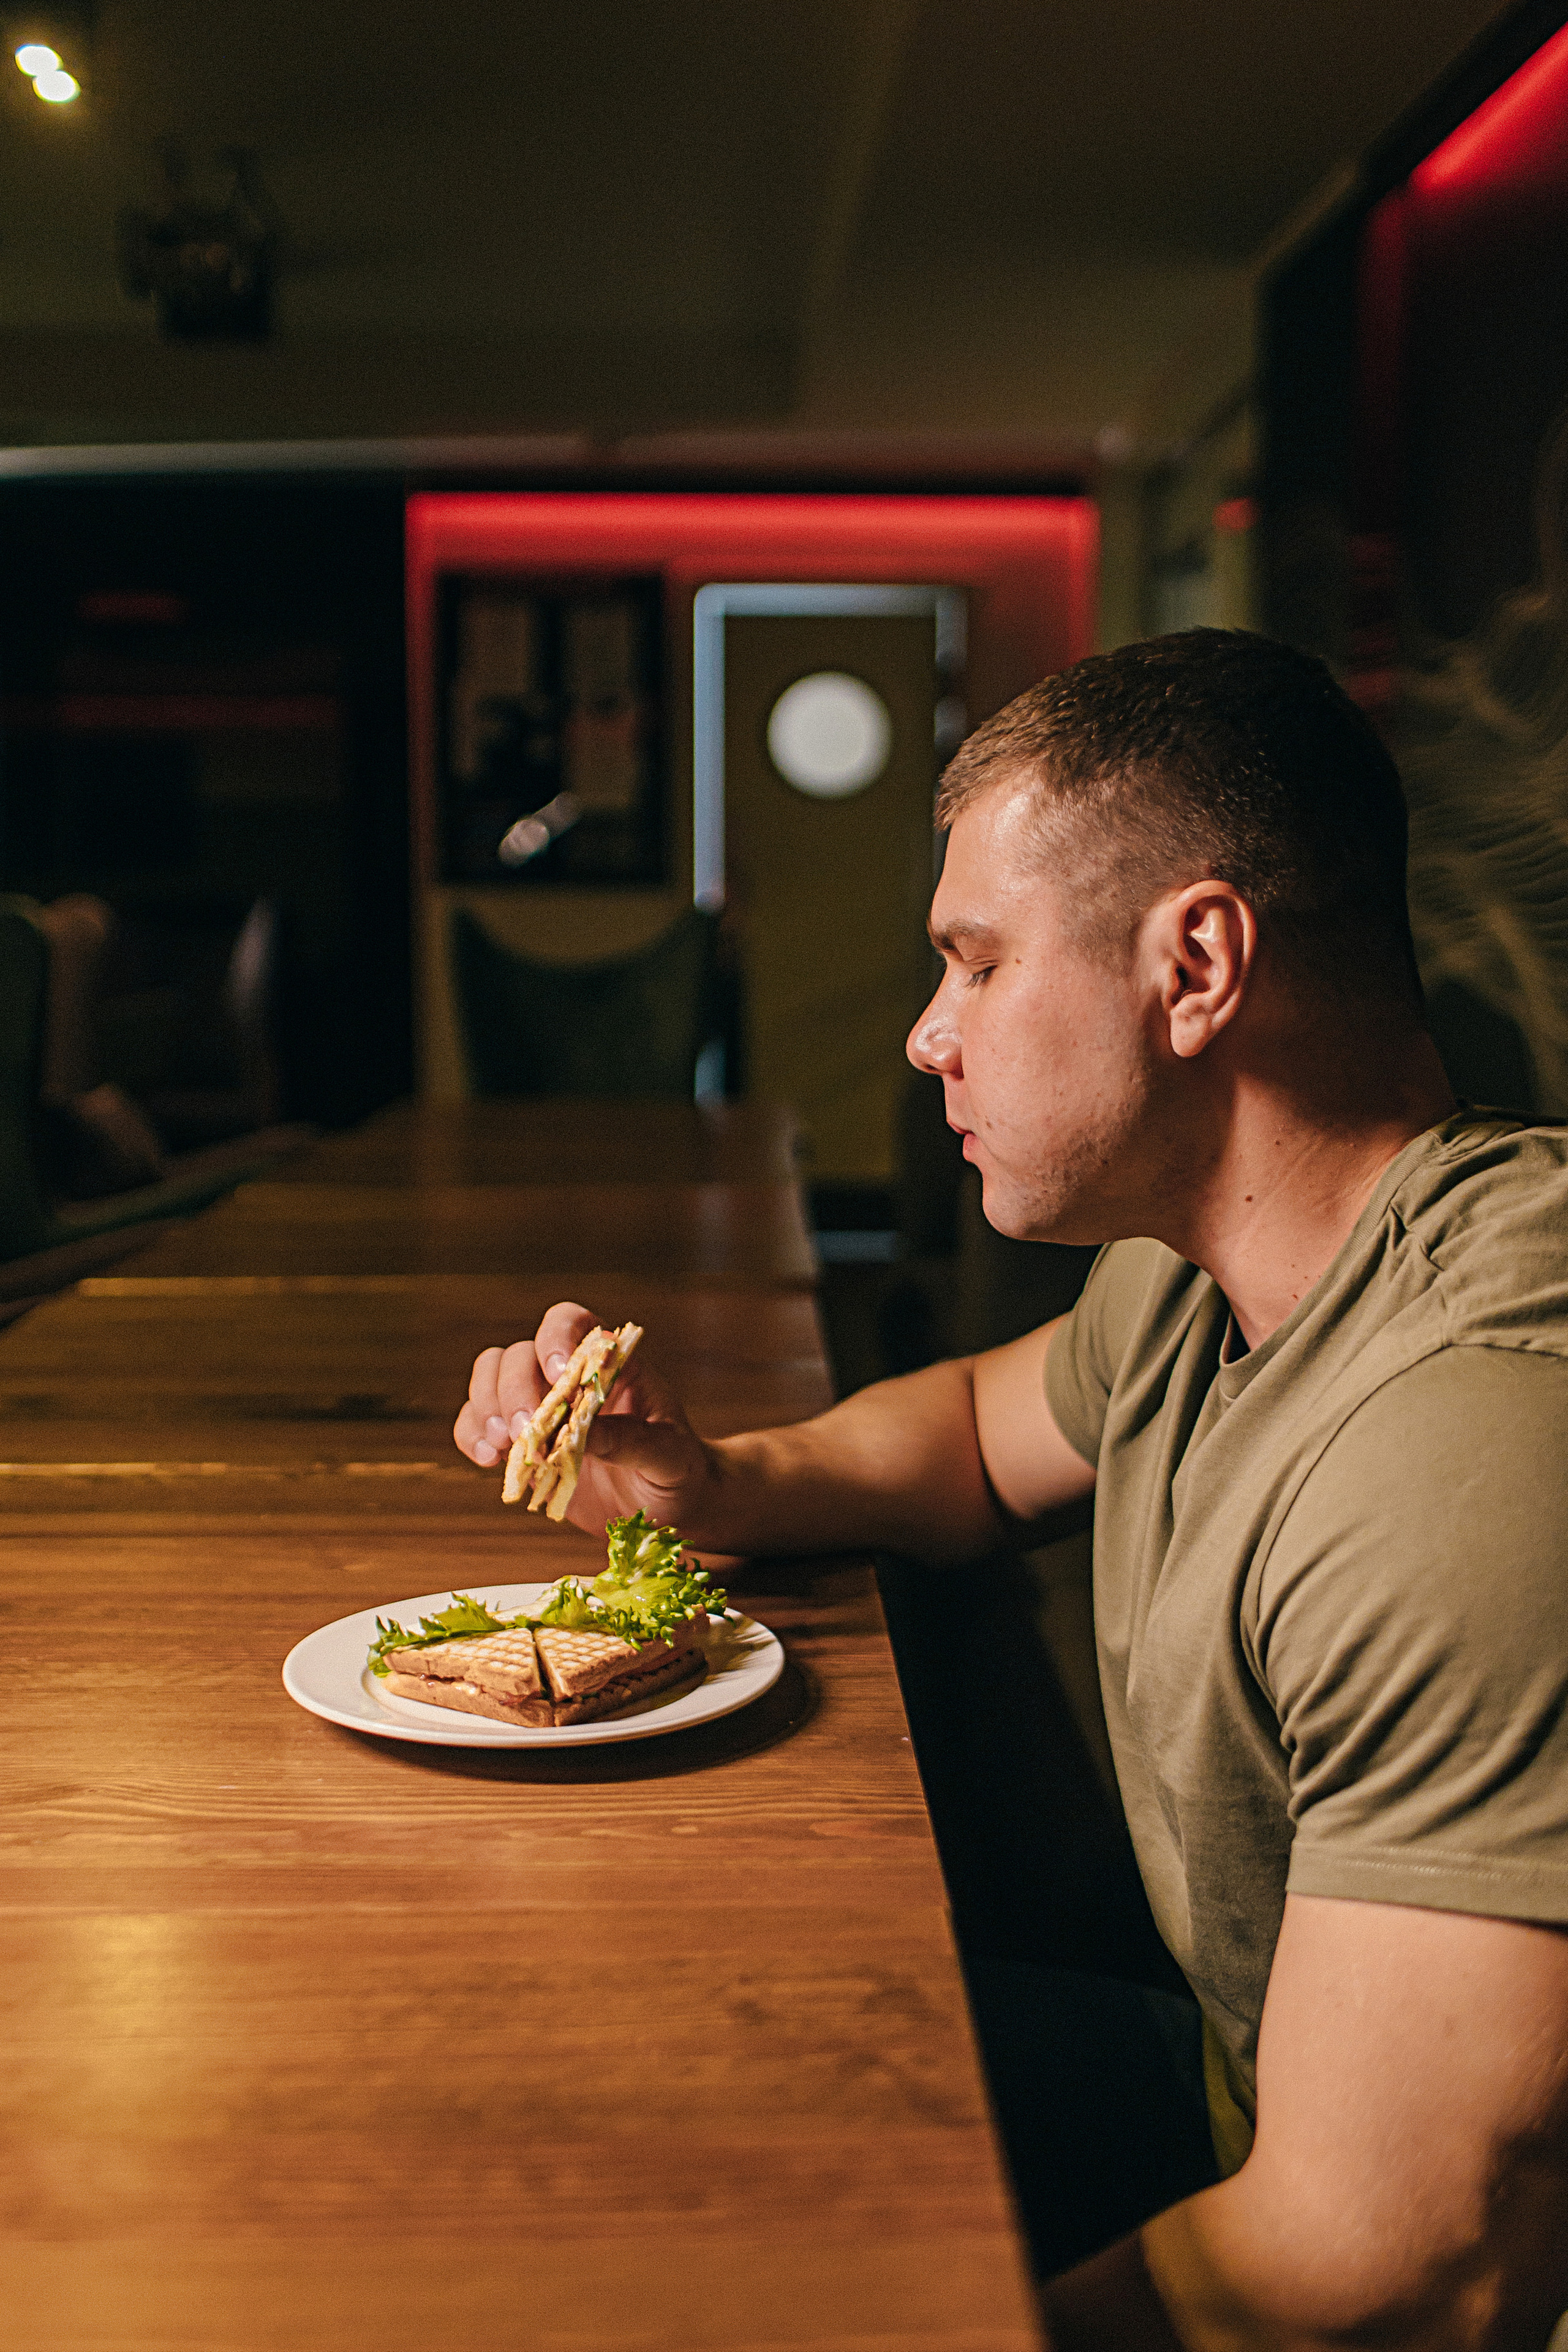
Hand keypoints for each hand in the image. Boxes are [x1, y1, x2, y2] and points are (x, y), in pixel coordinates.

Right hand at [454, 1300, 719, 1536]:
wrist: (670, 1507)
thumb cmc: (678, 1470)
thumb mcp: (668, 1455)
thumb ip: (631, 1441)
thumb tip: (585, 1433)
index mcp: (610, 1364)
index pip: (572, 1324)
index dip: (556, 1338)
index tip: (556, 1372)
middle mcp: (568, 1378)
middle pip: (520, 1355)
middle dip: (515, 1389)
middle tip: (524, 1430)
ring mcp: (540, 1408)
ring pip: (491, 1379)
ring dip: (486, 1407)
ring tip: (502, 1445)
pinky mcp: (521, 1443)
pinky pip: (478, 1424)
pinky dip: (472, 1436)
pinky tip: (488, 1461)